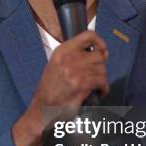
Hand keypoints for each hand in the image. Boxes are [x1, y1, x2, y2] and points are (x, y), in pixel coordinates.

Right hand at [12, 31, 108, 145]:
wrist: (42, 109)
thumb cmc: (50, 90)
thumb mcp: (56, 65)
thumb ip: (73, 56)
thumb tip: (96, 51)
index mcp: (62, 51)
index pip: (87, 36)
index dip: (100, 42)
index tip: (103, 50)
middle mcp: (68, 59)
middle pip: (98, 56)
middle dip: (101, 67)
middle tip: (97, 74)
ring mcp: (74, 72)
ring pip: (101, 70)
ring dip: (102, 79)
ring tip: (96, 85)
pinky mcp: (80, 86)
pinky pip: (101, 82)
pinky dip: (104, 88)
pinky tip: (99, 92)